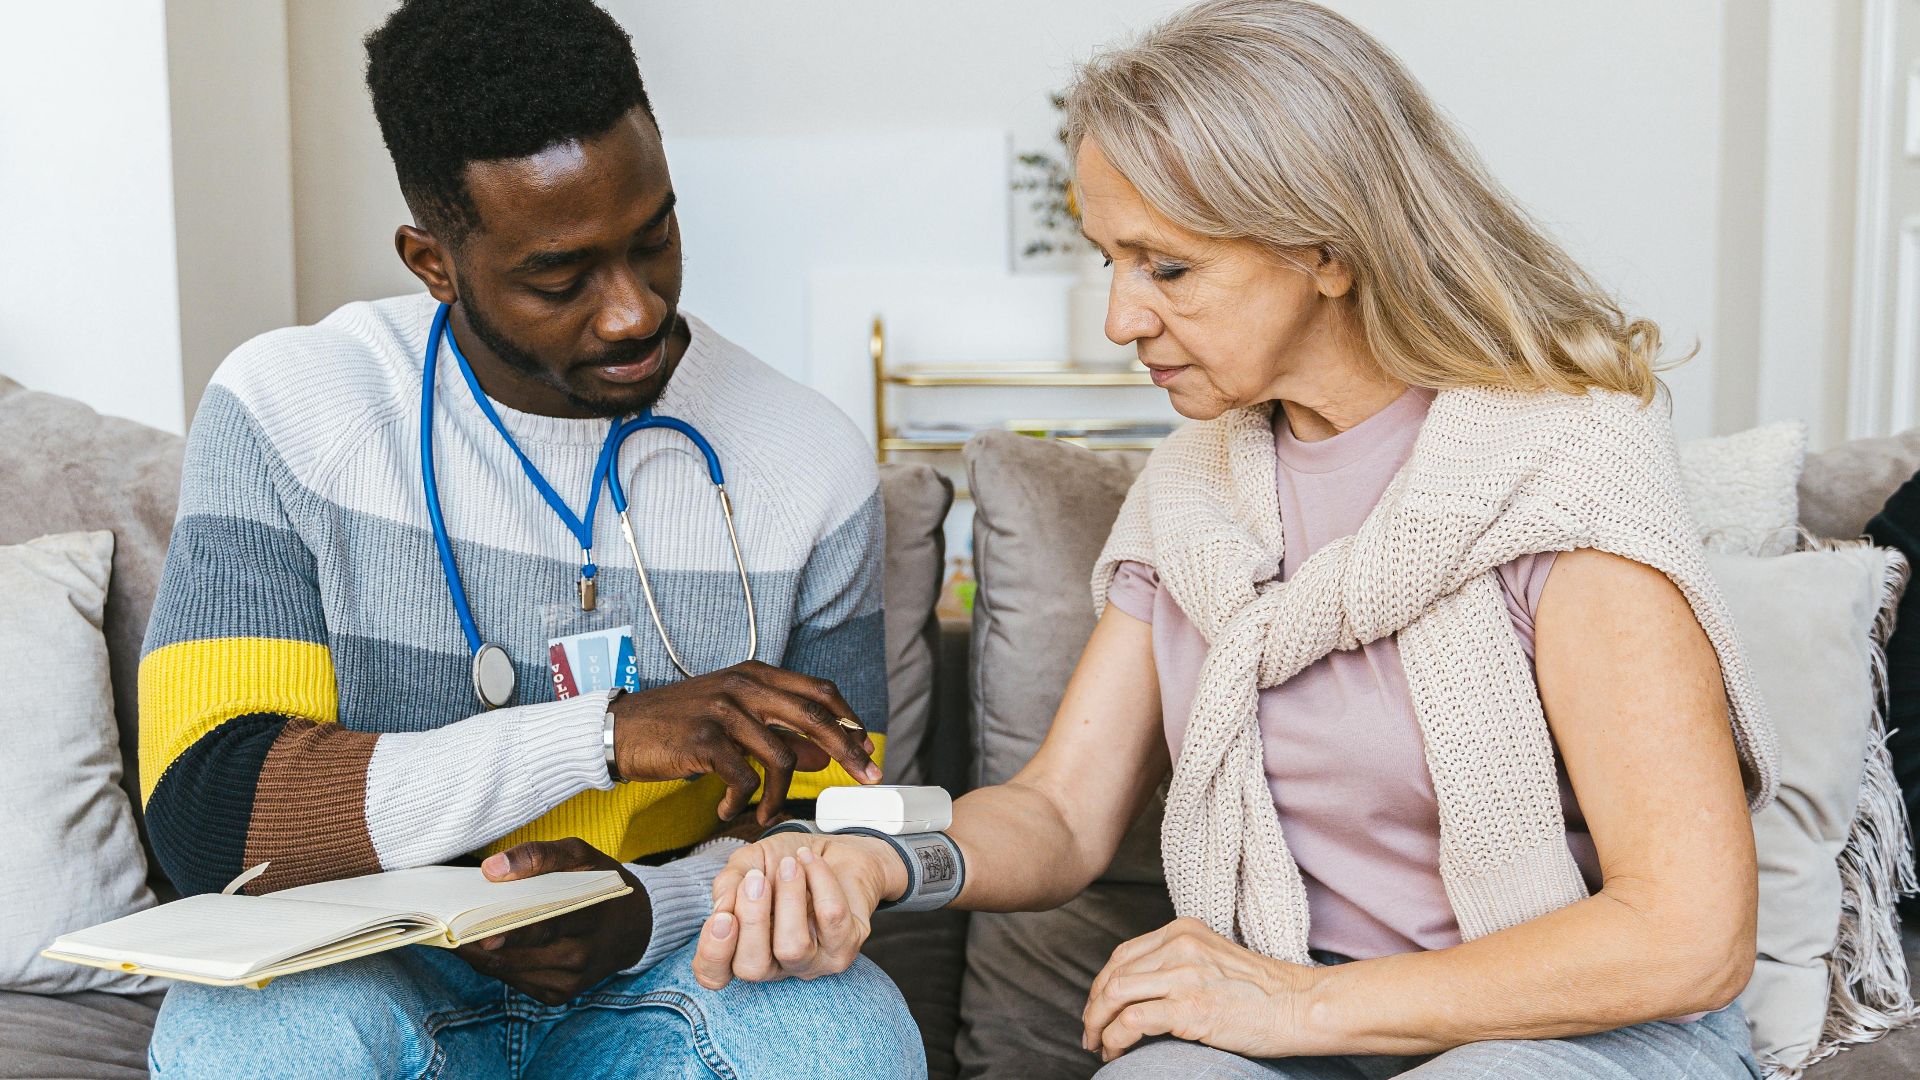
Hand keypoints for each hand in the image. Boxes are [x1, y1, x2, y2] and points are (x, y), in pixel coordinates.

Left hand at [453, 839, 649, 1004]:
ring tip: (460, 935)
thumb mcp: (581, 855)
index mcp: (590, 916)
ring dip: (482, 956)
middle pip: (519, 955)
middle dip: (481, 946)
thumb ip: (539, 856)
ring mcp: (569, 980)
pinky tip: (488, 948)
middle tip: (451, 931)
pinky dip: (497, 965)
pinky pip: (515, 982)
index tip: (478, 932)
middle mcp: (580, 956)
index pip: (545, 926)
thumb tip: (492, 869)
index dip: (510, 932)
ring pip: (510, 972)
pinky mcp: (559, 995)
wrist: (634, 927)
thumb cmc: (602, 883)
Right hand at [611, 660, 881, 823]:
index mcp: (754, 674)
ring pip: (780, 755)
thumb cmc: (677, 728)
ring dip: (781, 792)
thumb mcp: (732, 722)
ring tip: (766, 812)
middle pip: (813, 715)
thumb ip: (777, 733)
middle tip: (866, 778)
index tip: (866, 749)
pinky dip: (744, 800)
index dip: (848, 720)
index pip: (818, 691)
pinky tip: (730, 809)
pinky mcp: (704, 739)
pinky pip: (745, 777)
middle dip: (846, 750)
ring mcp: (724, 710)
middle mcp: (743, 685)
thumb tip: (823, 753)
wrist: (618, 732)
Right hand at [690, 831, 906, 989]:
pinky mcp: (845, 947)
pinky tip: (810, 860)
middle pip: (752, 968)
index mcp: (743, 949)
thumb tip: (721, 908)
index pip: (716, 976)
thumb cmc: (784, 862)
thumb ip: (728, 883)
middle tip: (756, 879)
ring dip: (789, 898)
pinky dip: (819, 880)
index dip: (713, 954)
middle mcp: (776, 965)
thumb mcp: (748, 863)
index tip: (723, 917)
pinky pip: (831, 918)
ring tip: (790, 863)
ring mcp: (812, 963)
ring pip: (793, 948)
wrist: (833, 850)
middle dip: (752, 920)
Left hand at [1081, 917, 1317, 1062]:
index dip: (1101, 984)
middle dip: (1093, 1007)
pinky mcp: (1189, 1006)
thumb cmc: (1261, 991)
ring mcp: (1183, 975)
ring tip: (1099, 1045)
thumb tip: (1138, 992)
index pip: (1122, 955)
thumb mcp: (1212, 959)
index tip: (1096, 1008)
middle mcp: (1178, 945)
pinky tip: (1116, 1051)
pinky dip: (1115, 1038)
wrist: (1299, 1005)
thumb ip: (1177, 963)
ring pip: (1115, 996)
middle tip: (1090, 1032)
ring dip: (1098, 1025)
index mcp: (1182, 930)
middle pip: (1113, 974)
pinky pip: (1132, 1021)